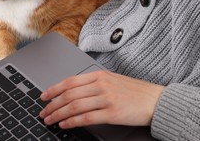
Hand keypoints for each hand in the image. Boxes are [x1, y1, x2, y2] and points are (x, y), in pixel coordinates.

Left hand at [39, 70, 164, 128]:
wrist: (156, 100)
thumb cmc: (135, 92)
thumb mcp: (113, 80)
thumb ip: (95, 83)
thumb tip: (74, 91)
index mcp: (100, 75)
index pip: (70, 81)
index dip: (53, 89)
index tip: (44, 96)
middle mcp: (101, 84)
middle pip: (69, 94)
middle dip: (52, 104)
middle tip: (43, 112)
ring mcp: (106, 98)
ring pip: (74, 106)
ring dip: (58, 114)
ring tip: (50, 120)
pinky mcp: (112, 113)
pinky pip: (86, 117)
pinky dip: (71, 122)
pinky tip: (64, 125)